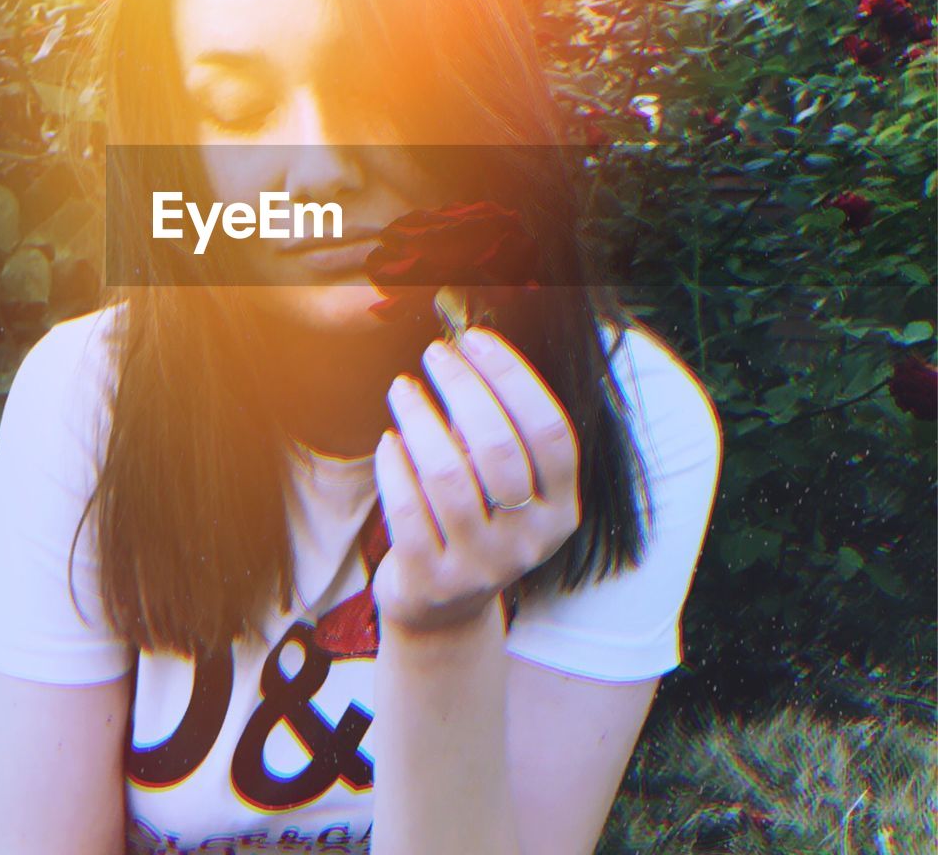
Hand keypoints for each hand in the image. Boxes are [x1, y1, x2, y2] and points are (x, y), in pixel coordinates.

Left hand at [371, 325, 581, 636]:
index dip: (513, 377)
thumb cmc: (474, 521)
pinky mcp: (431, 579)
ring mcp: (481, 566)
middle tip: (434, 355)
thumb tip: (462, 354)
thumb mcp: (502, 486)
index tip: (476, 340)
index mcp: (561, 510)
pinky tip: (389, 441)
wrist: (444, 609)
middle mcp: (529, 541)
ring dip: (420, 419)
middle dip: (462, 388)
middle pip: (498, 448)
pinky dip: (394, 466)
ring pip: (447, 475)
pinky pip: (407, 508)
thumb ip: (495, 429)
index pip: (550, 431)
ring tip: (403, 389)